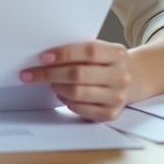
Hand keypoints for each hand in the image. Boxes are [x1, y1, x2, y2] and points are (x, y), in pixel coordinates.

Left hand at [19, 40, 133, 121]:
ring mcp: (117, 96)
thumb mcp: (101, 50)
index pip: (89, 52)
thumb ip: (79, 51)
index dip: (64, 54)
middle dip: (50, 74)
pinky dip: (66, 101)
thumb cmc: (106, 62)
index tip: (43, 57)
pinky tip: (61, 94)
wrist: (133, 79)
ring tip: (50, 83)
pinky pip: (80, 109)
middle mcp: (120, 76)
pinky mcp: (111, 113)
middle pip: (78, 74)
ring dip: (57, 87)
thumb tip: (45, 57)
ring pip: (77, 93)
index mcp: (118, 54)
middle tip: (30, 74)